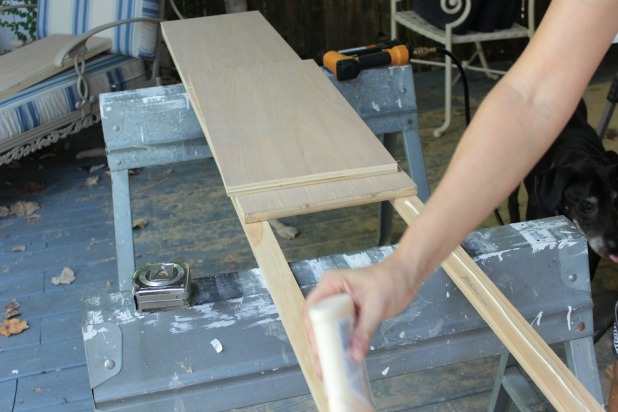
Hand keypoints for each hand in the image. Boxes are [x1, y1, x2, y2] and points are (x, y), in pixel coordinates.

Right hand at [303, 253, 417, 375]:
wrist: (406, 276)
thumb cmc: (391, 279)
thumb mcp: (376, 305)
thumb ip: (365, 330)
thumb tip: (356, 354)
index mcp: (331, 283)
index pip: (313, 308)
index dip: (312, 329)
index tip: (319, 347)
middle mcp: (331, 293)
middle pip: (317, 320)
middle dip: (318, 342)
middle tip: (321, 363)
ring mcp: (339, 304)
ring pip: (327, 327)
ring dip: (327, 346)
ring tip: (326, 367)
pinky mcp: (348, 314)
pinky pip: (340, 330)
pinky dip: (340, 343)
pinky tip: (340, 358)